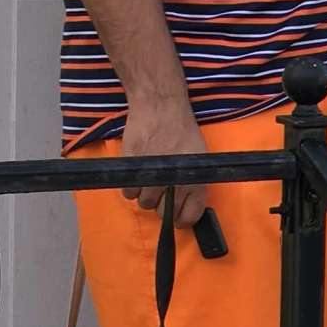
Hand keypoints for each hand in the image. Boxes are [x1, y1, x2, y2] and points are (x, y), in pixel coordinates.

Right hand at [119, 93, 209, 226]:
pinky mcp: (132, 169)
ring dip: (145, 194)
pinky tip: (138, 173)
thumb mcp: (198, 157)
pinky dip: (131, 186)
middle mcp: (174, 183)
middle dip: (162, 206)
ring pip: (144, 203)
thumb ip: (193, 181)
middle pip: (163, 213)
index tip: (177, 216)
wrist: (161, 108)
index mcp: (195, 181)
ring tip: (149, 177)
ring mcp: (152, 177)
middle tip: (162, 191)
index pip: (188, 217)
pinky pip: (128, 192)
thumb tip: (186, 202)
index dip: (182, 219)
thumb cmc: (182, 130)